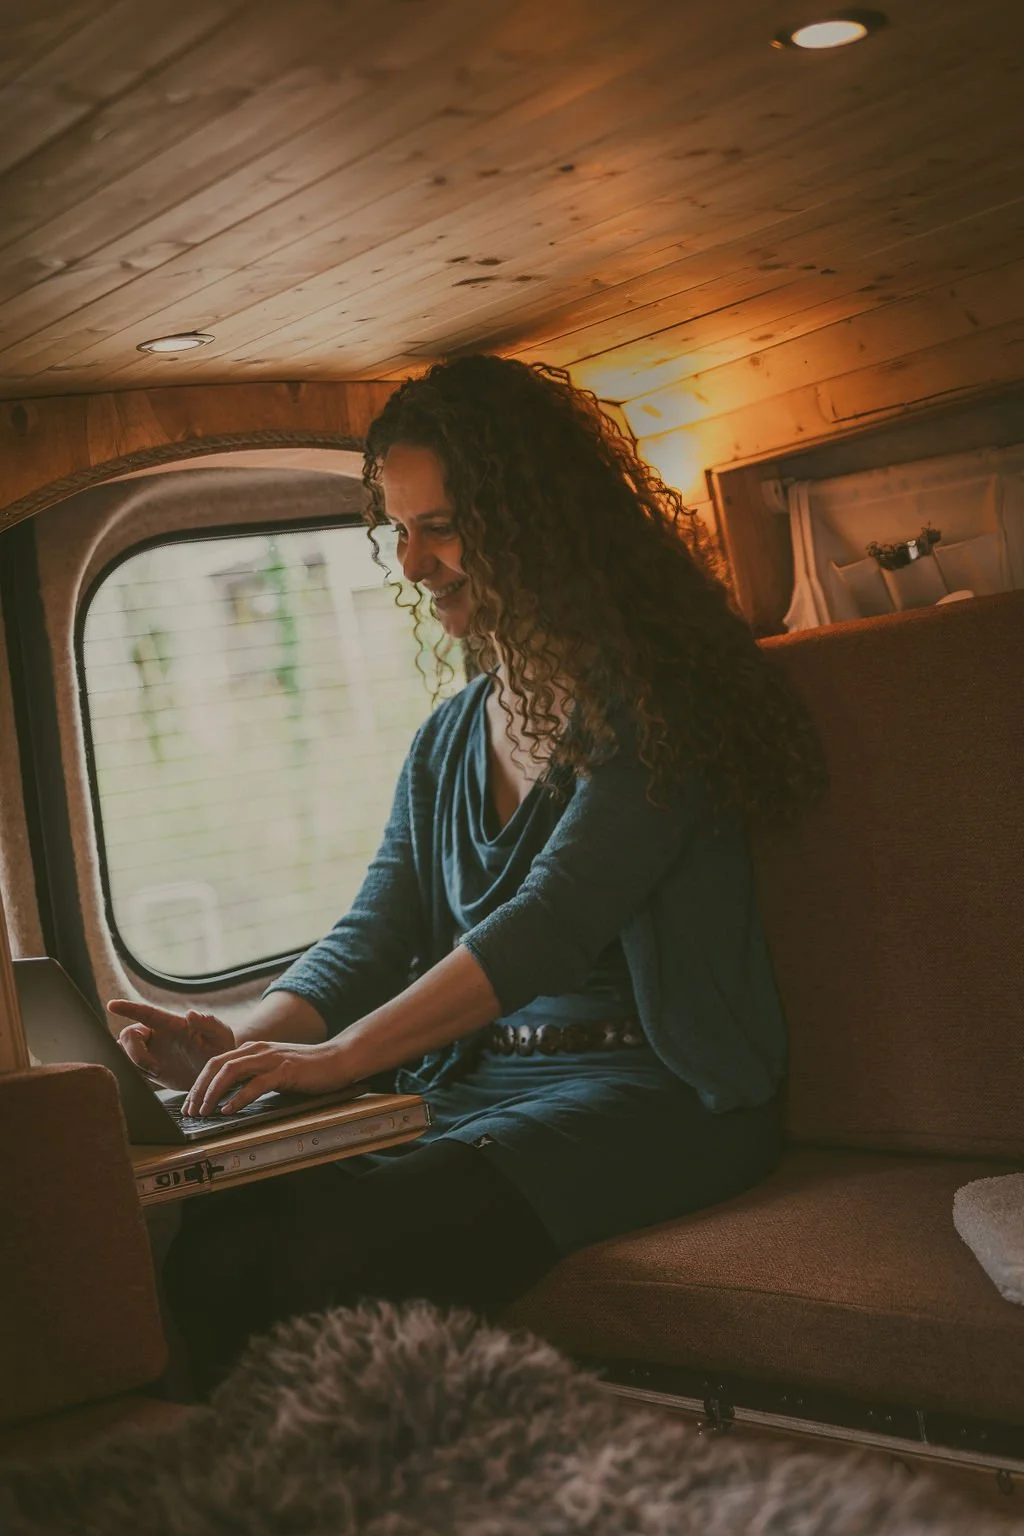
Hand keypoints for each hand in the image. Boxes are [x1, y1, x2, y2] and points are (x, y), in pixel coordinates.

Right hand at [108, 1000, 234, 1090]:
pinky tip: (151, 1078)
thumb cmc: (221, 1049)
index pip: (147, 1013)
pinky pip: (129, 1068)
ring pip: (124, 1051)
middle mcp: (157, 1035)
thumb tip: (190, 1014)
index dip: (129, 1008)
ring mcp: (151, 1052)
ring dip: (134, 1064)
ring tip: (158, 1073)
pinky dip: (133, 1074)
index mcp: (172, 1025)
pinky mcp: (148, 1069)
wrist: (218, 1074)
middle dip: (134, 1052)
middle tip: (156, 1070)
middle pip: (128, 1035)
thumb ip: (209, 1023)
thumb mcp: (221, 1036)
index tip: (112, 1005)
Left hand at [181, 1038, 351, 1116]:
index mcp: (252, 1050)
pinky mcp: (284, 1070)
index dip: (199, 1083)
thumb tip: (228, 1096)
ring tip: (204, 1111)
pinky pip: (255, 1084)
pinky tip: (229, 1110)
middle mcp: (257, 1050)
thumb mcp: (273, 1069)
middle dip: (199, 1088)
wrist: (337, 1059)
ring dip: (213, 1093)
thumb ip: (252, 1077)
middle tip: (191, 1110)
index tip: (191, 1103)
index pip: (215, 1063)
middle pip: (216, 1065)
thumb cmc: (306, 1068)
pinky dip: (239, 1098)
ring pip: (230, 1072)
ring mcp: (270, 1059)